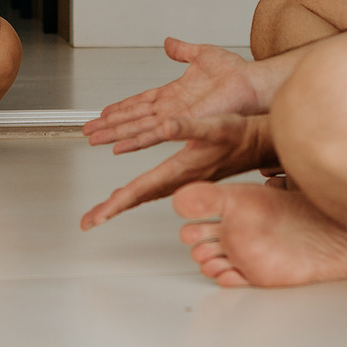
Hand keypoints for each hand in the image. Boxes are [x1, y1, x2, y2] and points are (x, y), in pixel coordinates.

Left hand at [80, 113, 272, 229]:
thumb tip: (165, 126)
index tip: (98, 216)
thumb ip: (188, 127)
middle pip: (138, 198)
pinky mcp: (184, 178)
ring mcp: (181, 182)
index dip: (116, 203)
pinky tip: (130, 193)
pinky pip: (153, 189)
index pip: (140, 190)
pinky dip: (136, 193)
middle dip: (111, 210)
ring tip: (101, 212)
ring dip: (121, 203)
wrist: (258, 144)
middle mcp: (179, 180)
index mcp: (180, 170)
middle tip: (88, 221)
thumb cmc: (239, 135)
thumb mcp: (215, 125)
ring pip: (144, 195)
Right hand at [82, 38, 264, 151]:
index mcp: (174, 94)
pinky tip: (120, 147)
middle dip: (109, 126)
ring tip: (94, 139)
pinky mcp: (183, 125)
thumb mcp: (202, 54)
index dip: (120, 108)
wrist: (252, 83)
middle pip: (132, 118)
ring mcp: (176, 119)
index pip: (140, 102)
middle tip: (88, 132)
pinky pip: (154, 135)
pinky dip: (135, 141)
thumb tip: (170, 42)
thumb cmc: (236, 72)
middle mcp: (172, 109)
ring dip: (114, 134)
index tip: (103, 114)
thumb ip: (183, 50)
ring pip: (137, 128)